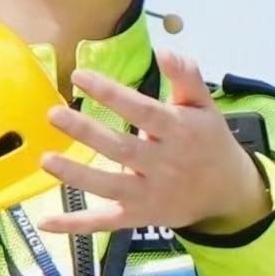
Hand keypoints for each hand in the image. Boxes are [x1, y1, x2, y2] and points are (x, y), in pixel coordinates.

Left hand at [37, 52, 269, 239]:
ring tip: (46, 160)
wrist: (228, 193)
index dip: (111, 94)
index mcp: (178, 132)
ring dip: (77, 176)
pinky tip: (46, 222)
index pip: (142, 111)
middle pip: (120, 148)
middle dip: (86, 132)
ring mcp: (149, 194)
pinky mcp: (138, 216)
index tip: (80, 75)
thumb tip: (165, 50)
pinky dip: (76, 225)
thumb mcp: (205, 107)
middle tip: (54, 114)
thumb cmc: (208, 142)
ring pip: (109, 186)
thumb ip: (187, 77)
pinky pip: (104, 222)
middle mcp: (163, 164)